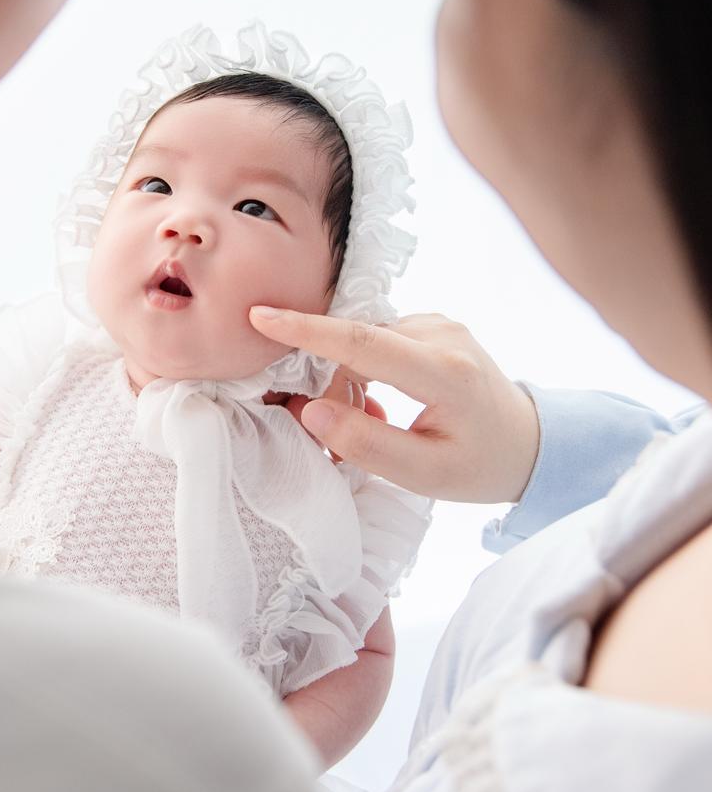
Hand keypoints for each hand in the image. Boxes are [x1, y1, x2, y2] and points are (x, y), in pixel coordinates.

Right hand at [250, 308, 539, 502]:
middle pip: (356, 343)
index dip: (308, 330)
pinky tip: (379, 401)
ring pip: (363, 341)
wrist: (530, 441)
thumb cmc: (480, 465)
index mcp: (445, 372)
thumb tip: (312, 411)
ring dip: (348, 378)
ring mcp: (439, 323)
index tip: (261, 316)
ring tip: (370, 421)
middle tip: (329, 430)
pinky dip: (363, 369)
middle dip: (327, 378)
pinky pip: (376, 339)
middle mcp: (442, 334)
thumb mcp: (425, 475)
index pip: (363, 342)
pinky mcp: (432, 324)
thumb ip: (367, 445)